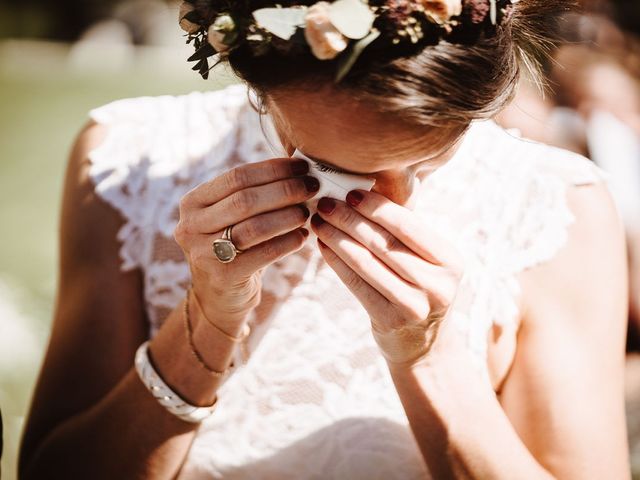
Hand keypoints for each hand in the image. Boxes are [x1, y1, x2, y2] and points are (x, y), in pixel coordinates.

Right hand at [174, 158, 318, 330]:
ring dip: (287, 216)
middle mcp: (191, 226)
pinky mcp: (223, 276)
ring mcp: (204, 253)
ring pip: (255, 227)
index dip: (273, 169)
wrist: (219, 296)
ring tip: (307, 212)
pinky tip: (303, 236)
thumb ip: (253, 191)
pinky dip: (287, 242)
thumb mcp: (231, 216)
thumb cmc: (234, 245)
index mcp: (193, 202)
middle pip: (245, 200)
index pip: (237, 176)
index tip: (301, 167)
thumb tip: (296, 165)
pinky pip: (264, 253)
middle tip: (312, 187)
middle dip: (284, 190)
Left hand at [309, 190, 464, 365]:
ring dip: (337, 238)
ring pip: (366, 263)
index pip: (408, 226)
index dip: (376, 207)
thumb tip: (361, 194)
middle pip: (383, 244)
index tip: (351, 192)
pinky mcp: (389, 320)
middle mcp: (437, 284)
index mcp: (450, 261)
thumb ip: (405, 234)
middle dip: (350, 219)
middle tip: (325, 203)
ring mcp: (414, 305)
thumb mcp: (427, 262)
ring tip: (318, 222)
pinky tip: (323, 246)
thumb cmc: (420, 288)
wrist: (423, 344)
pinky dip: (336, 261)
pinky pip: (356, 283)